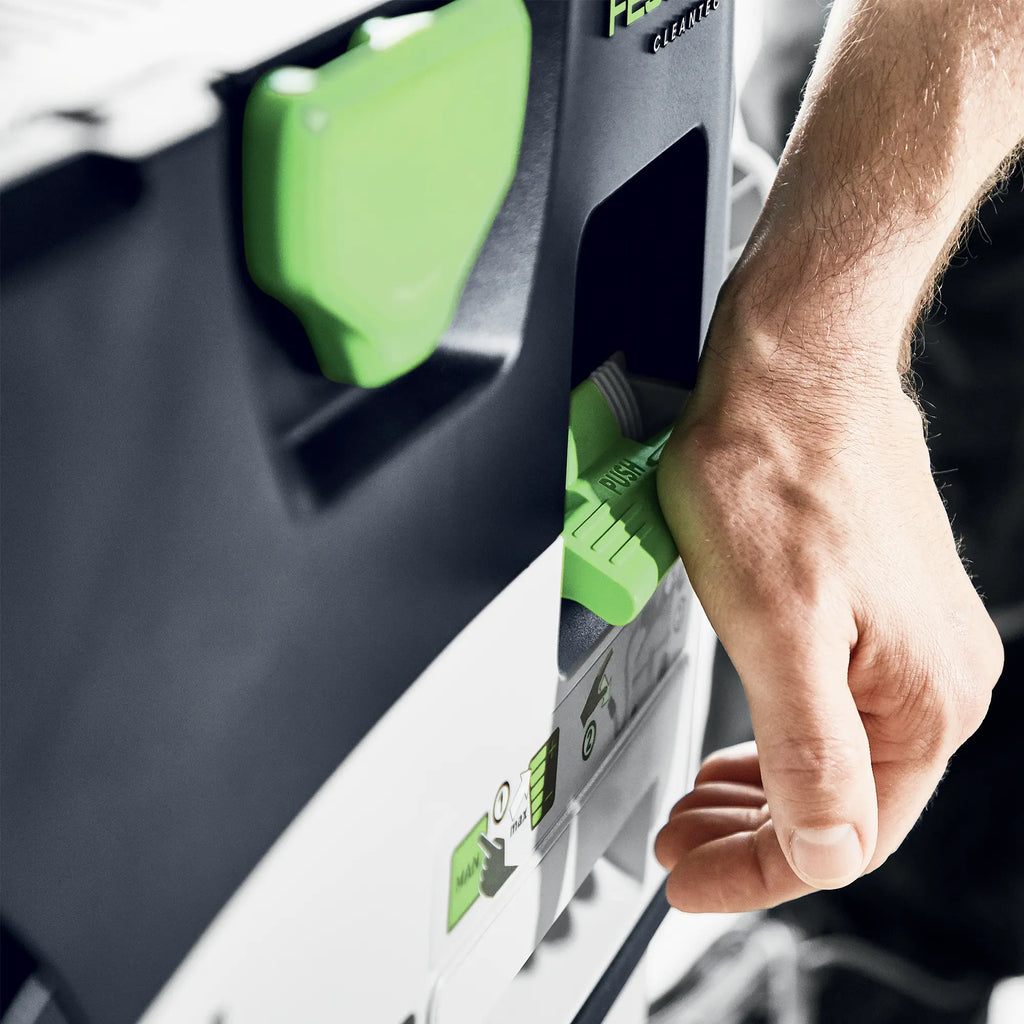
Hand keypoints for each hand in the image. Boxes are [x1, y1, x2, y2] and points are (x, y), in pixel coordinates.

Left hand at [654, 311, 1002, 911]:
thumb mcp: (777, 627)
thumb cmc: (775, 471)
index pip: (843, 837)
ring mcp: (906, 640)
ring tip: (697, 805)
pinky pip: (827, 708)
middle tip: (679, 843)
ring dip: (761, 793)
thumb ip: (807, 751)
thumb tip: (827, 853)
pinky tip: (741, 746)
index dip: (757, 872)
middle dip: (751, 837)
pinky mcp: (871, 608)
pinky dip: (774, 740)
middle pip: (840, 804)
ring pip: (831, 758)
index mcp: (922, 698)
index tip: (689, 880)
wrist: (791, 366)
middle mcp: (932, 677)